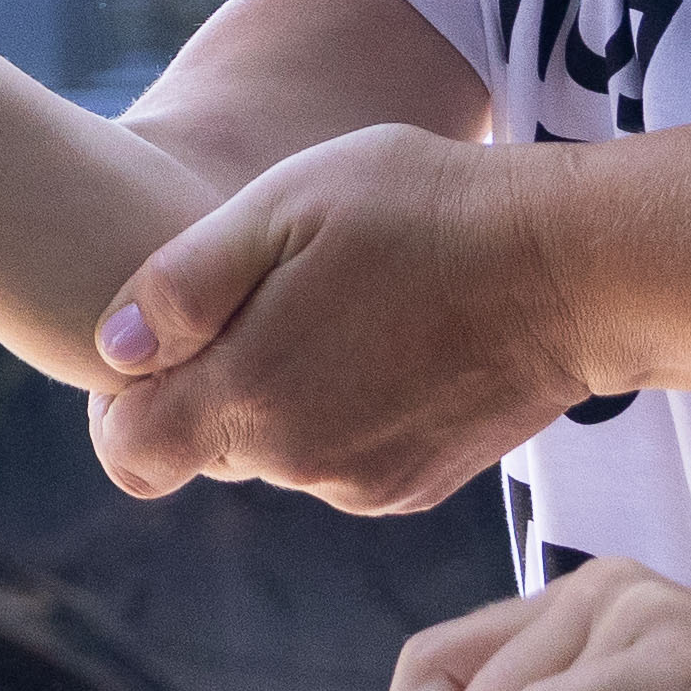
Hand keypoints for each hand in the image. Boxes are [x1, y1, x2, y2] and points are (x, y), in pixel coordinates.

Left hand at [89, 122, 581, 514]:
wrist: (575, 269)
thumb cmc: (424, 213)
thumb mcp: (285, 205)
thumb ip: (184, 284)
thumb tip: (115, 352)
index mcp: (252, 400)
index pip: (130, 454)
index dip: (123, 403)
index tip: (161, 345)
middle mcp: (301, 464)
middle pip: (203, 447)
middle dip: (209, 386)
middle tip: (265, 300)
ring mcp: (362, 483)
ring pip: (273, 453)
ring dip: (277, 398)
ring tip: (336, 310)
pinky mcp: (414, 485)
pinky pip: (337, 461)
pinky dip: (339, 415)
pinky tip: (384, 344)